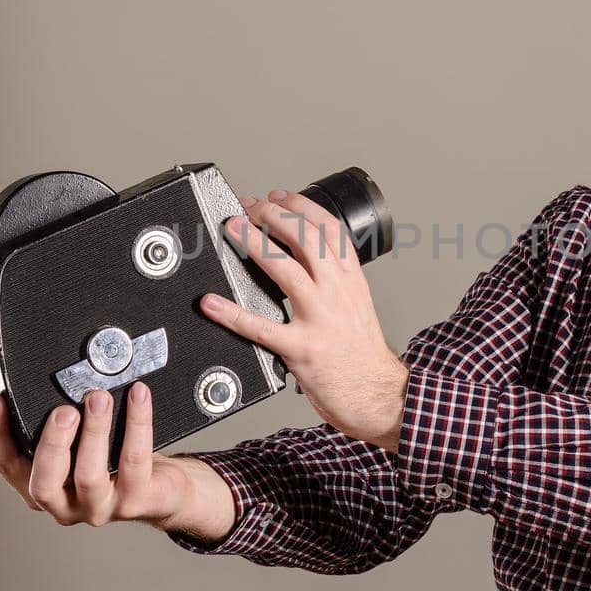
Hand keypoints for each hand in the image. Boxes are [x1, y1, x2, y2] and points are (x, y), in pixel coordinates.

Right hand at [0, 384, 232, 535]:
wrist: (164, 489)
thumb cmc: (113, 461)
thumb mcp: (73, 445)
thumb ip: (41, 431)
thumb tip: (5, 406)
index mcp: (43, 487)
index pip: (8, 466)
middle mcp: (66, 504)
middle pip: (44, 484)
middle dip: (50, 444)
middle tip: (63, 411)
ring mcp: (101, 507)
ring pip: (89, 476)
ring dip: (93, 432)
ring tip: (99, 398)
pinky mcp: (136, 500)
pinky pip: (135, 460)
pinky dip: (136, 423)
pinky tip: (138, 395)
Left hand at [199, 188, 410, 451]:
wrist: (379, 395)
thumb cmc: (363, 354)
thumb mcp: (358, 305)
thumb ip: (336, 281)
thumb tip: (305, 257)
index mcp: (352, 280)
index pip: (330, 229)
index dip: (302, 206)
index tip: (279, 195)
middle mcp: (337, 292)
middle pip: (305, 239)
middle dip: (274, 215)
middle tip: (250, 206)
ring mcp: (319, 318)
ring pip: (283, 270)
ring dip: (253, 244)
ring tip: (232, 229)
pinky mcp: (301, 349)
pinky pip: (260, 327)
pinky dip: (231, 313)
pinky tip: (211, 303)